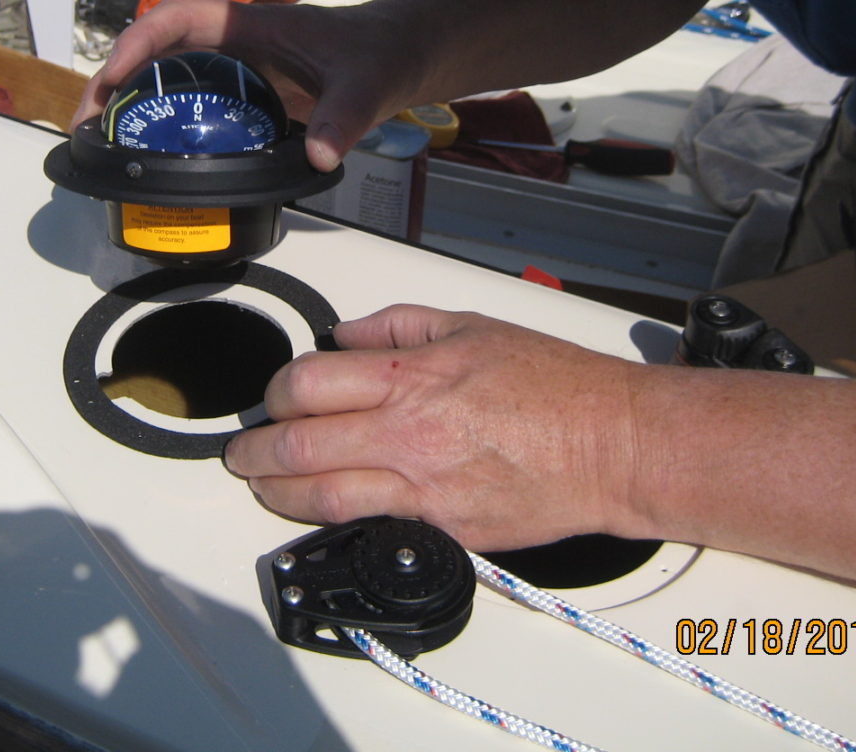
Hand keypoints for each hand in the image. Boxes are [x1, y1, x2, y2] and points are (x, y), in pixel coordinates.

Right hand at [70, 0, 426, 172]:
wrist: (397, 55)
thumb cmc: (378, 54)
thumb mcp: (366, 85)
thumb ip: (346, 117)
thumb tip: (322, 154)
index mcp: (251, 25)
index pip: (181, 18)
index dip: (142, 41)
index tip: (115, 73)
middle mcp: (232, 41)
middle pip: (155, 48)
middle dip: (115, 76)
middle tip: (88, 120)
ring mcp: (233, 66)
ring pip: (165, 72)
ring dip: (127, 98)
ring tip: (98, 137)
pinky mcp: (240, 91)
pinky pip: (186, 97)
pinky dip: (157, 117)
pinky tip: (142, 149)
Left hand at [224, 304, 646, 551]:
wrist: (612, 446)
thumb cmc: (555, 385)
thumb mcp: (471, 326)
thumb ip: (398, 328)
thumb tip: (346, 336)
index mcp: (413, 378)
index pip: (309, 385)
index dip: (277, 392)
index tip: (273, 398)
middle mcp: (410, 435)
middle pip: (301, 445)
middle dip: (257, 451)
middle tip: (244, 452)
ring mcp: (423, 489)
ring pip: (322, 498)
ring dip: (278, 493)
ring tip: (263, 486)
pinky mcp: (442, 529)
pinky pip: (370, 527)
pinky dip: (334, 520)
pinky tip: (319, 513)